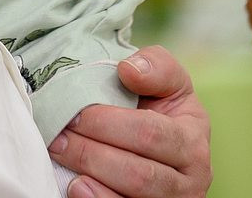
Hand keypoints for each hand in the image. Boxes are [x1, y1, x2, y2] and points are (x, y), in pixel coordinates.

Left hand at [47, 47, 211, 197]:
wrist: (157, 141)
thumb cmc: (159, 107)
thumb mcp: (167, 80)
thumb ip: (156, 66)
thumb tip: (129, 70)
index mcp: (193, 141)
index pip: (150, 134)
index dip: (108, 124)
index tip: (75, 113)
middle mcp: (191, 179)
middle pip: (138, 173)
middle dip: (91, 152)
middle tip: (58, 134)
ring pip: (131, 196)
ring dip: (89, 175)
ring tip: (59, 153)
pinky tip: (75, 185)